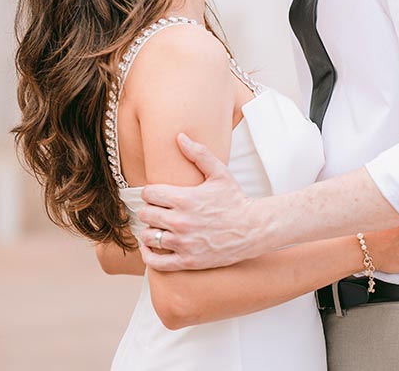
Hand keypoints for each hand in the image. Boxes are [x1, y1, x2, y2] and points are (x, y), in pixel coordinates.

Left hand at [137, 133, 265, 270]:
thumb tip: (179, 137)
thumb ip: (198, 153)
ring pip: (148, 237)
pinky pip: (156, 262)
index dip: (151, 193)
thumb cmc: (235, 200)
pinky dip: (149, 255)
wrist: (253, 229)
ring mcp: (183, 243)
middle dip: (149, 210)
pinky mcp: (187, 260)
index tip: (157, 195)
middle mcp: (181, 221)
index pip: (149, 194)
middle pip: (146, 214)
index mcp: (185, 199)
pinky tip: (152, 248)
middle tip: (157, 211)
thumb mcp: (219, 173)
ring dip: (149, 231)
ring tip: (157, 228)